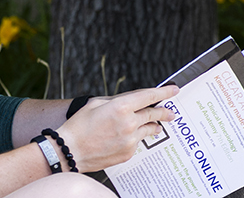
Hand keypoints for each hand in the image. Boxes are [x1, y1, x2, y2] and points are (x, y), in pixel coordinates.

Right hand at [56, 85, 179, 171]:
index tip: (174, 90)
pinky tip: (129, 137)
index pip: (149, 96)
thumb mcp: (96, 104)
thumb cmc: (78, 126)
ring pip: (149, 129)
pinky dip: (136, 138)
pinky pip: (137, 142)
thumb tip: (133, 100)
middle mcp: (129, 123)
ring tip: (156, 125)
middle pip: (153, 114)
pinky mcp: (128, 153)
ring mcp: (130, 140)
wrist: (69, 151)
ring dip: (153, 126)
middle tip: (171, 112)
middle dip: (164, 112)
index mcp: (121, 107)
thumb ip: (117, 100)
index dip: (164, 93)